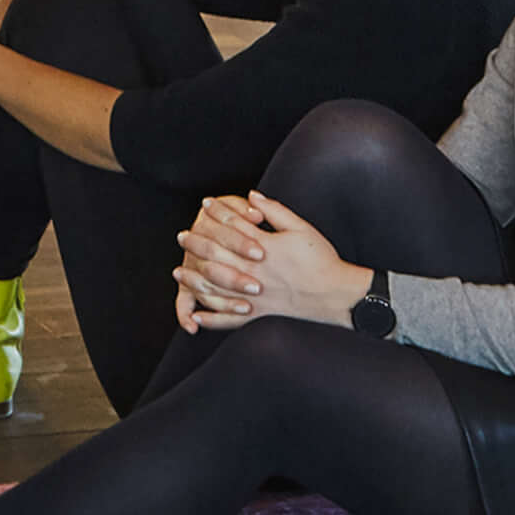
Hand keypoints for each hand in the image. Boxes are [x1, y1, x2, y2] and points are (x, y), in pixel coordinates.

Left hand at [171, 190, 368, 333]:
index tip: (205, 204)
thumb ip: (274, 211)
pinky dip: (212, 319)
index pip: (233, 226)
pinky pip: (230, 320)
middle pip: (217, 255)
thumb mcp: (301, 228)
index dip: (217, 212)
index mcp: (265, 248)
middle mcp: (255, 271)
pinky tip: (196, 316)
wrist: (335, 294)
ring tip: (179, 273)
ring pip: (217, 288)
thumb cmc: (321, 259)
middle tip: (182, 236)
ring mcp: (254, 295)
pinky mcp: (259, 314)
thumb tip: (252, 195)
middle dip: (197, 244)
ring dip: (195, 280)